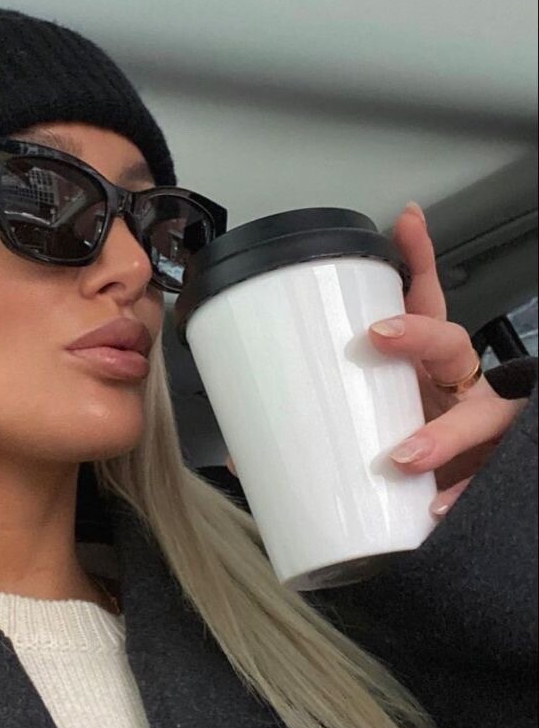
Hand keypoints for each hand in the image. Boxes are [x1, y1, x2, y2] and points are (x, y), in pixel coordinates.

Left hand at [225, 202, 527, 516]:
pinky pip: (486, 478)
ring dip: (441, 432)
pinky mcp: (488, 469)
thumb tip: (239, 454)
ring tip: (402, 454)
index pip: (427, 301)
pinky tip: (435, 505)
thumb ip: (304, 433)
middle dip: (421, 332)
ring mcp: (479, 425)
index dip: (419, 260)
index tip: (404, 222)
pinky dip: (461, 494)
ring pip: (482, 413)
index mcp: (423, 365)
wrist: (445, 500)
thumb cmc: (402, 449)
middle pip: (453, 341)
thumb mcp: (358, 428)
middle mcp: (456, 386)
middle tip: (379, 334)